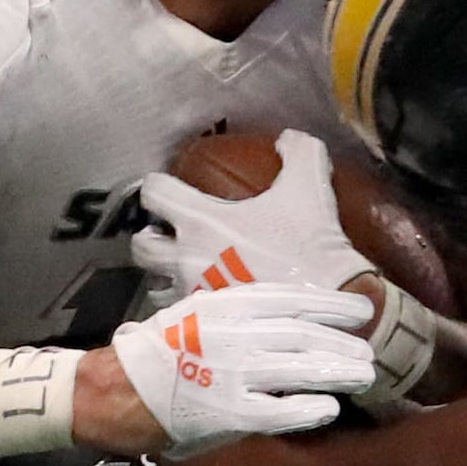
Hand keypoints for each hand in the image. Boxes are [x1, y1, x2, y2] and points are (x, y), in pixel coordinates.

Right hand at [101, 281, 376, 457]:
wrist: (119, 391)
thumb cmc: (162, 352)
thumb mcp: (200, 313)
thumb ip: (242, 312)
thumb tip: (294, 314)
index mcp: (228, 306)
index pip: (293, 300)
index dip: (332, 306)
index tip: (360, 311)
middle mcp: (235, 334)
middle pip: (305, 336)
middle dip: (342, 344)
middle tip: (368, 352)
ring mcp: (234, 374)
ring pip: (300, 370)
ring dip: (337, 372)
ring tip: (363, 375)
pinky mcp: (230, 413)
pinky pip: (279, 411)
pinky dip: (308, 409)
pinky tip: (328, 409)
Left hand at [131, 129, 378, 298]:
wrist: (324, 307)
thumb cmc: (309, 246)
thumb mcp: (311, 187)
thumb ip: (299, 152)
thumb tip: (287, 139)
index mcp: (200, 221)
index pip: (154, 193)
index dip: (158, 186)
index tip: (168, 187)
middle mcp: (185, 258)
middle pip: (141, 246)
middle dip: (150, 238)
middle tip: (169, 236)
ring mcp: (191, 295)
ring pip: (155, 285)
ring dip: (164, 276)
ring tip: (185, 273)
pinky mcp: (204, 326)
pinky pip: (180, 316)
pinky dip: (185, 309)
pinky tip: (206, 305)